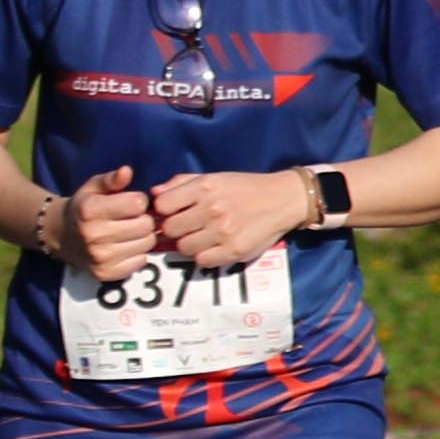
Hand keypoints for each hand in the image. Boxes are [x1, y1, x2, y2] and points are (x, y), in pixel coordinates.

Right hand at [58, 166, 157, 281]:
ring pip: (148, 243)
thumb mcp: (93, 188)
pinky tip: (124, 247)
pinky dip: (138, 254)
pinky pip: (141, 261)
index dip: (138, 201)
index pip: (138, 203)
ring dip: (143, 237)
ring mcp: (99, 257)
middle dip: (143, 219)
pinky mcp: (105, 273)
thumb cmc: (83, 208)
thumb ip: (111, 179)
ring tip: (128, 232)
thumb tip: (126, 171)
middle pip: (146, 225)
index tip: (129, 203)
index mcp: (90, 210)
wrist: (61, 235)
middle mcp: (92, 235)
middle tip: (131, 219)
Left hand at [149, 167, 309, 272]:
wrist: (284, 199)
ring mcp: (223, 231)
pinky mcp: (234, 250)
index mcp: (205, 187)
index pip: (162, 205)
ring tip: (204, 237)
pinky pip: (202, 261)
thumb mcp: (215, 177)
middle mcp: (212, 208)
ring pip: (184, 247)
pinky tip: (215, 246)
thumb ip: (182, 183)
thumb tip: (154, 194)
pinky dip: (205, 256)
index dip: (165, 210)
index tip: (175, 212)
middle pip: (170, 229)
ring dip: (191, 244)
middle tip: (190, 227)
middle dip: (177, 229)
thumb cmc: (246, 187)